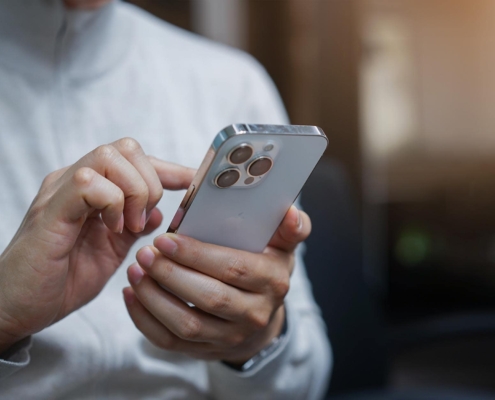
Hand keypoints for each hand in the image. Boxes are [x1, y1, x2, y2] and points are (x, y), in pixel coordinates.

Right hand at [0, 138, 194, 353]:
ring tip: (128, 225)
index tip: (192, 183)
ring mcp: (60, 191)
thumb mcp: (111, 252)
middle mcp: (74, 181)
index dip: (168, 169)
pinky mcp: (50, 210)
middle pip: (126, 148)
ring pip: (109, 157)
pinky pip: (88, 183)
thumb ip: (134, 227)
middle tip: (143, 218)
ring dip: (132, 191)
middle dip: (150, 181)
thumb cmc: (61, 280)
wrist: (19, 308)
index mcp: (91, 189)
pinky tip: (111, 229)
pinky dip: (112, 204)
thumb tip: (161, 211)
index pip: (134, 160)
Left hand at [123, 205, 310, 363]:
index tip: (166, 239)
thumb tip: (292, 213)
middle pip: (209, 297)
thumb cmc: (265, 267)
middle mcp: (255, 314)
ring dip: (154, 298)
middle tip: (145, 253)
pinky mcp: (206, 351)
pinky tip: (132, 295)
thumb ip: (290, 227)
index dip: (198, 255)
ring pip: (187, 324)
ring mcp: (230, 337)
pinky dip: (146, 320)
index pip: (234, 267)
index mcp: (272, 281)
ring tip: (134, 271)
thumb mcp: (283, 245)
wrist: (261, 314)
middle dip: (171, 275)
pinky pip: (171, 342)